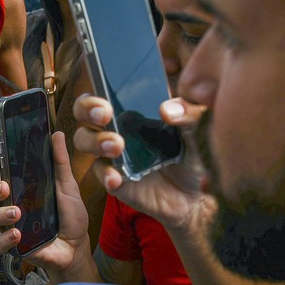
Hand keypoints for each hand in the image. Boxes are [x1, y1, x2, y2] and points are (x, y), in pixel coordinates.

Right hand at [0, 132, 89, 272]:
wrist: (77, 247)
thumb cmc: (70, 216)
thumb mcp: (67, 186)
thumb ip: (60, 162)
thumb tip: (56, 133)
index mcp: (20, 191)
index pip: (0, 178)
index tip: (0, 165)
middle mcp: (10, 207)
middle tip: (5, 188)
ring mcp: (9, 227)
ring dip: (0, 215)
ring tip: (16, 213)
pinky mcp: (13, 247)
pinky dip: (5, 239)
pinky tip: (17, 235)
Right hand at [72, 95, 208, 231]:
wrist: (196, 196)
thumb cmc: (194, 155)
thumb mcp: (200, 130)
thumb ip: (190, 114)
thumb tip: (166, 110)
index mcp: (134, 109)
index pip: (105, 90)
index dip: (99, 88)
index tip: (111, 97)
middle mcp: (116, 128)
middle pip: (84, 111)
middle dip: (88, 108)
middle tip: (105, 115)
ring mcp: (111, 155)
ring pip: (84, 140)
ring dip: (95, 141)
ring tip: (116, 147)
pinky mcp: (113, 179)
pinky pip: (100, 174)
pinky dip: (106, 175)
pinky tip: (116, 178)